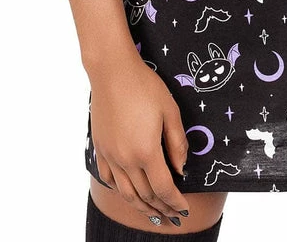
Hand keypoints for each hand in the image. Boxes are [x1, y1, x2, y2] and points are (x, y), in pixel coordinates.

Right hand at [89, 56, 189, 221]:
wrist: (112, 71)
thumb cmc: (145, 86)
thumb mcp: (170, 111)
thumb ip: (177, 143)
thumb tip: (181, 168)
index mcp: (146, 152)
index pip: (164, 189)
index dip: (175, 203)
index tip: (185, 209)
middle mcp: (126, 160)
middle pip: (145, 195)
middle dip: (161, 208)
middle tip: (173, 215)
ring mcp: (110, 155)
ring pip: (126, 193)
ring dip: (141, 206)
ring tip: (153, 212)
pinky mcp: (101, 148)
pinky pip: (109, 178)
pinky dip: (121, 191)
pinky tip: (128, 192)